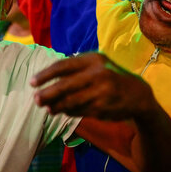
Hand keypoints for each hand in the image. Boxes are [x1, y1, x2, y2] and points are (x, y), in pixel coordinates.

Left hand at [30, 53, 155, 119]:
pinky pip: (80, 111)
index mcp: (93, 59)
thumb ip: (76, 69)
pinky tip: (63, 112)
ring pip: (71, 101)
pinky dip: (69, 112)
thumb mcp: (98, 65)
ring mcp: (101, 92)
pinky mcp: (103, 107)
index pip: (63, 66)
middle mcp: (98, 73)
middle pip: (64, 85)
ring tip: (48, 109)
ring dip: (56, 106)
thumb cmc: (111, 77)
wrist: (138, 94)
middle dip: (47, 94)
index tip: (32, 83)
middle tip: (36, 100)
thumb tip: (48, 80)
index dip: (45, 75)